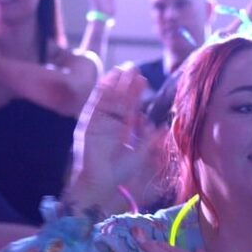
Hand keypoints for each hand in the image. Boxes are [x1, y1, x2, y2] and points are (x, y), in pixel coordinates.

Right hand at [66, 66, 151, 210]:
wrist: (100, 184)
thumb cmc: (119, 174)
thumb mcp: (140, 154)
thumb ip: (150, 140)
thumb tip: (163, 126)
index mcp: (121, 129)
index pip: (129, 106)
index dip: (136, 94)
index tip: (143, 80)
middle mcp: (109, 123)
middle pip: (118, 99)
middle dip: (125, 84)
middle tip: (134, 67)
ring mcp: (97, 123)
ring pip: (107, 99)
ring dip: (114, 84)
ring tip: (123, 68)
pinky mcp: (88, 125)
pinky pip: (94, 105)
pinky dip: (100, 92)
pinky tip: (108, 79)